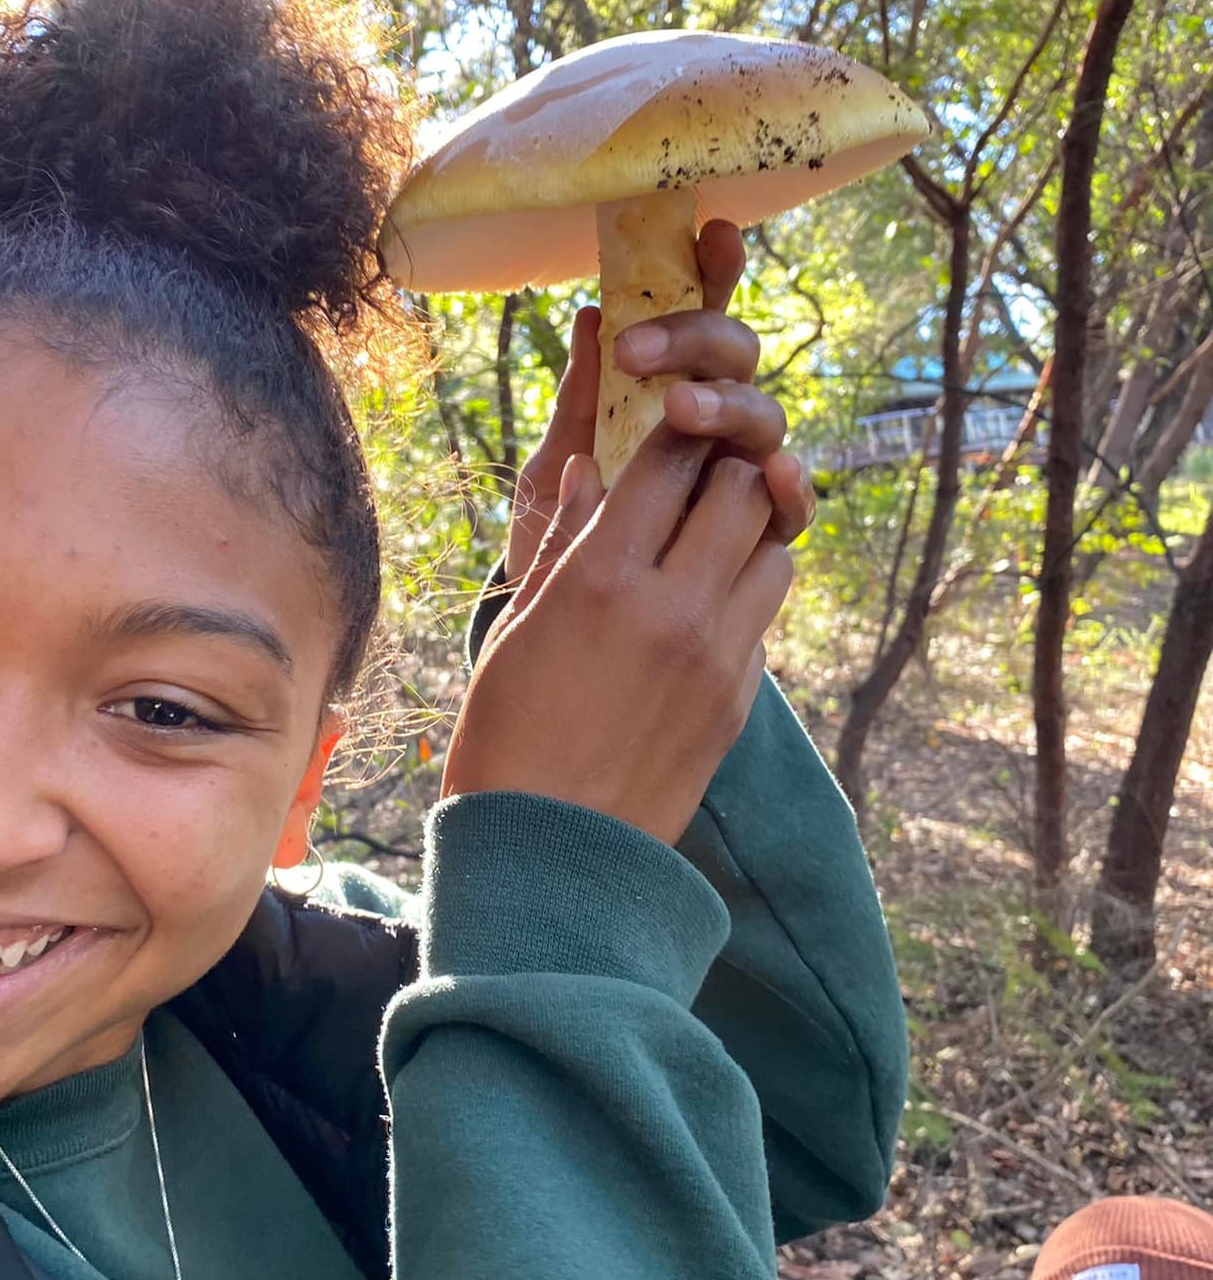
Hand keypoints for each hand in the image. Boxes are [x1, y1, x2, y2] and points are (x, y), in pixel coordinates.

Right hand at [443, 432, 794, 845]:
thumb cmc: (505, 738)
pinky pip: (763, 617)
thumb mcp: (517, 630)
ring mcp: (718, 658)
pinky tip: (700, 608)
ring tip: (702, 540)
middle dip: (721, 469)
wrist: (550, 859)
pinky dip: (742, 595)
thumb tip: (588, 471)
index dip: (671, 430)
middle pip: (741, 490)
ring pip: (773, 550)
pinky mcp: (739, 702)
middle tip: (693, 472)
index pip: (668, 462)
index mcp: (601, 582)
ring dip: (746, 530)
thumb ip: (563, 544)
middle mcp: (673, 610)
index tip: (664, 420)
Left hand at [504, 219, 813, 589]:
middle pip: (736, 359)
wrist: (563, 651)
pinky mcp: (758, 542)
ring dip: (728, 404)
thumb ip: (577, 405)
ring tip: (681, 408)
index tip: (707, 231)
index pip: (696, 323)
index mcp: (662, 396)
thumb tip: (589, 318)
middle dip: (698, 339)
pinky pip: (788, 506)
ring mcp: (737, 481)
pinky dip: (790, 487)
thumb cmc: (555, 550)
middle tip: (640, 349)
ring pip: (763, 420)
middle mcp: (710, 429)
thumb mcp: (550, 476)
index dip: (712, 271)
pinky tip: (774, 474)